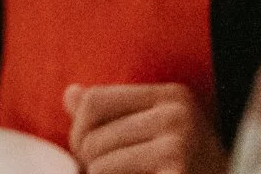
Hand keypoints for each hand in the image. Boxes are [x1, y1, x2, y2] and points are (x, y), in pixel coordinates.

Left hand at [64, 84, 225, 173]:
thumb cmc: (189, 170)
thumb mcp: (157, 133)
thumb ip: (113, 113)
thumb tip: (70, 94)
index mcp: (171, 96)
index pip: (94, 101)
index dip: (79, 130)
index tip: (87, 152)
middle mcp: (177, 114)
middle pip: (92, 136)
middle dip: (88, 163)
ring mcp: (180, 145)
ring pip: (99, 163)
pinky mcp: (177, 172)